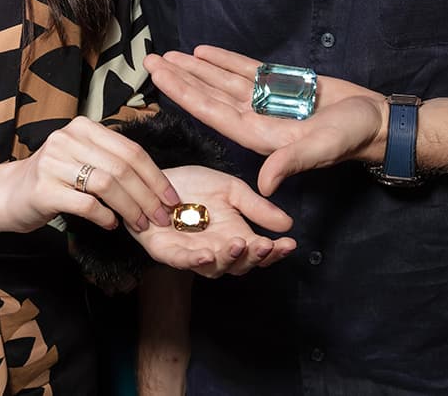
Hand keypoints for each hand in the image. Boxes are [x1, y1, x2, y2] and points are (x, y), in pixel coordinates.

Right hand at [2, 116, 180, 233]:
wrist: (7, 194)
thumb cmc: (54, 180)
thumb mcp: (82, 159)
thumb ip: (112, 161)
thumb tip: (157, 184)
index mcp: (84, 128)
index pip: (131, 150)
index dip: (156, 176)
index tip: (171, 198)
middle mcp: (68, 139)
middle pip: (122, 168)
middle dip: (148, 196)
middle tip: (161, 218)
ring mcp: (54, 162)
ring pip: (107, 185)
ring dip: (131, 208)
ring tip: (140, 225)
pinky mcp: (43, 189)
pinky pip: (86, 204)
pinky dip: (105, 216)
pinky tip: (112, 224)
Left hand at [131, 165, 295, 277]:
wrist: (157, 179)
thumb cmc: (193, 186)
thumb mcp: (232, 190)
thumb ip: (256, 207)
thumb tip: (286, 224)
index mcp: (234, 236)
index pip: (259, 251)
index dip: (275, 252)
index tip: (289, 244)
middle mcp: (216, 250)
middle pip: (240, 265)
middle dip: (255, 256)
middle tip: (266, 245)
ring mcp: (192, 254)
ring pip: (214, 268)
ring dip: (228, 258)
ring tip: (240, 244)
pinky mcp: (167, 252)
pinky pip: (181, 261)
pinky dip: (194, 260)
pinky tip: (206, 254)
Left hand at [145, 47, 387, 194]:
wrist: (373, 121)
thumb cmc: (350, 137)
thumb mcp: (320, 149)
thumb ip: (290, 162)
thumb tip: (266, 184)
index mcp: (258, 135)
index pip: (212, 112)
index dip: (184, 94)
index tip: (159, 78)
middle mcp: (256, 118)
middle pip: (208, 95)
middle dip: (179, 79)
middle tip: (150, 60)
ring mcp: (266, 101)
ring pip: (221, 82)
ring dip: (195, 69)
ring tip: (169, 55)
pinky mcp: (281, 86)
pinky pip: (245, 72)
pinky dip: (224, 61)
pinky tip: (203, 52)